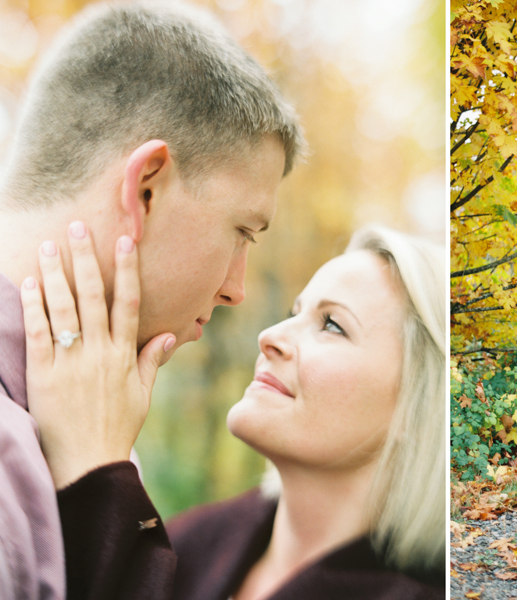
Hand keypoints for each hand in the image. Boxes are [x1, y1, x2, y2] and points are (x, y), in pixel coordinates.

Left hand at [21, 222, 174, 489]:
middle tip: (77, 227)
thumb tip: (168, 335)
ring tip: (47, 246)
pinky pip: (38, 334)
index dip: (127, 269)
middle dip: (85, 259)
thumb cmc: (118, 428)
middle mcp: (99, 353)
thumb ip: (151, 360)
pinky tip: (29, 284)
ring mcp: (71, 362)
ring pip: (63, 309)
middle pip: (92, 296)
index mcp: (124, 355)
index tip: (125, 241)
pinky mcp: (44, 375)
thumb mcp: (142, 395)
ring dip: (54, 274)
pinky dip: (33, 307)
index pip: (128, 302)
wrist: (88, 462)